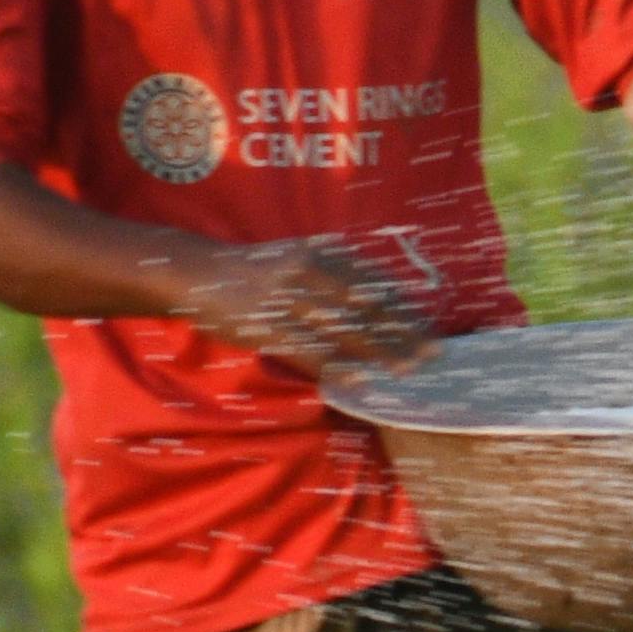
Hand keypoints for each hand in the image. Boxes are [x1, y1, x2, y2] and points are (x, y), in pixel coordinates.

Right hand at [191, 237, 436, 380]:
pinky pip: (307, 349)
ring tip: (404, 370)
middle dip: (402, 332)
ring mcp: (288, 299)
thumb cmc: (258, 269)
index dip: (405, 307)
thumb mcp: (300, 256)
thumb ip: (336, 274)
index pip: (375, 283)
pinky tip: (356, 378)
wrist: (200, 272)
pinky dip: (334, 365)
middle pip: (366, 306)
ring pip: (342, 329)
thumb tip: (381, 302)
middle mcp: (310, 271)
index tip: (430, 327)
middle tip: (432, 353)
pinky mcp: (267, 326)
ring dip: (377, 352)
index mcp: (323, 252)